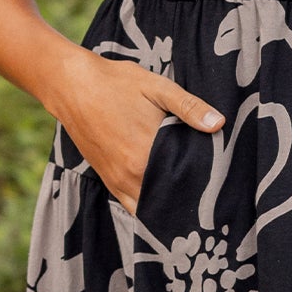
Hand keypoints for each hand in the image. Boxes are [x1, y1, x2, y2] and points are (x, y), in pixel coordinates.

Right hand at [51, 48, 223, 215]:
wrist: (71, 86)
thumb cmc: (115, 83)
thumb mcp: (157, 87)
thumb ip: (189, 107)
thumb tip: (219, 124)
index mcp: (147, 154)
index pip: (186, 180)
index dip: (204, 183)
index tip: (219, 184)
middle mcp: (131, 175)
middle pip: (169, 198)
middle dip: (189, 198)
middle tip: (210, 196)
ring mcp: (117, 181)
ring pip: (150, 208)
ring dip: (168, 205)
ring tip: (189, 201)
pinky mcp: (107, 180)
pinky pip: (131, 206)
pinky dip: (148, 207)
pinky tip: (162, 200)